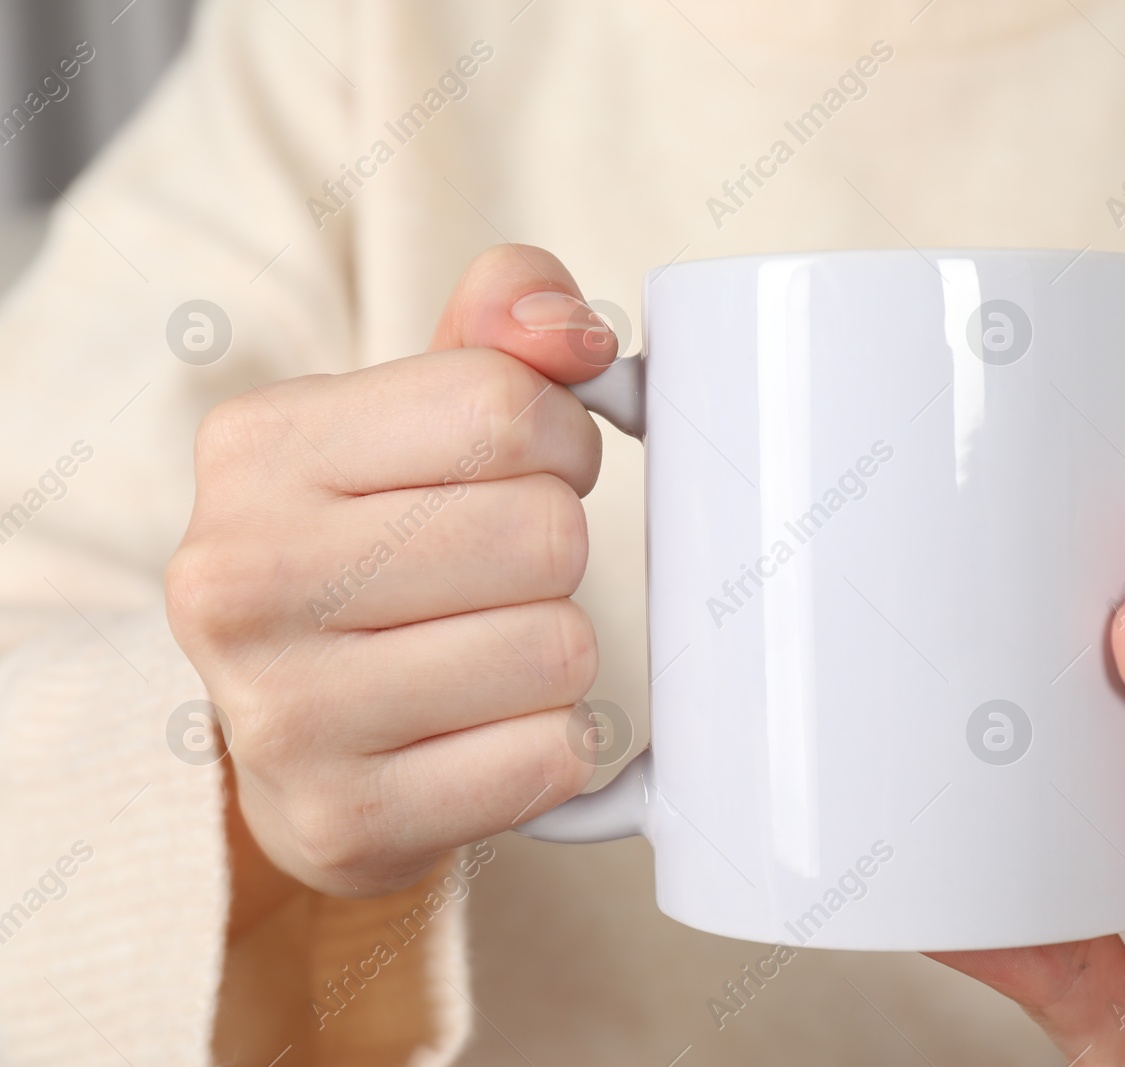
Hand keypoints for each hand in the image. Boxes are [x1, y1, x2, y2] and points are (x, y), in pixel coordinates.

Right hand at [167, 245, 615, 897]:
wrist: (300, 728)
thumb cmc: (376, 543)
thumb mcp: (416, 409)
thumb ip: (502, 323)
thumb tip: (570, 334)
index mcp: (258, 447)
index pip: (505, 408)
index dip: (561, 437)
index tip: (532, 467)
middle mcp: (241, 580)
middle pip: (543, 532)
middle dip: (558, 549)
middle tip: (504, 571)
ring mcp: (282, 715)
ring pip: (559, 647)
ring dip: (557, 648)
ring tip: (485, 648)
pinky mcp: (345, 822)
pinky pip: (553, 757)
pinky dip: (554, 741)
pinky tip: (487, 727)